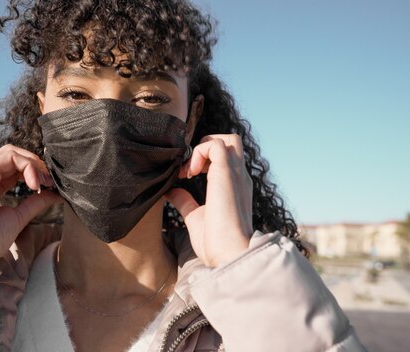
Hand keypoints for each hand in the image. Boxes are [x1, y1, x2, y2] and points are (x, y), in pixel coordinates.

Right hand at [0, 144, 62, 264]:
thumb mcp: (19, 217)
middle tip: (49, 181)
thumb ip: (35, 203)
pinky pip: (8, 158)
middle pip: (13, 154)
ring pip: (11, 152)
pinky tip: (34, 184)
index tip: (50, 186)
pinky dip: (27, 166)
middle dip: (36, 163)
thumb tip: (56, 194)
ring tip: (44, 182)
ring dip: (33, 163)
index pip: (15, 165)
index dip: (36, 170)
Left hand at [165, 134, 252, 266]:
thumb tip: (171, 192)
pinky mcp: (227, 174)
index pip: (226, 157)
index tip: (186, 175)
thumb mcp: (196, 218)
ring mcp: (236, 174)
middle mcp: (239, 177)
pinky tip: (190, 173)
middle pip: (231, 142)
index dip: (203, 158)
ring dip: (204, 147)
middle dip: (207, 145)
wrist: (229, 254)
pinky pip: (216, 145)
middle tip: (190, 167)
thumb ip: (185, 202)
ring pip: (228, 139)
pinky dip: (200, 151)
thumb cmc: (215, 243)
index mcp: (235, 187)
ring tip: (190, 169)